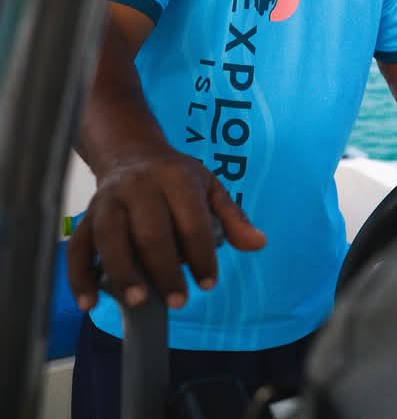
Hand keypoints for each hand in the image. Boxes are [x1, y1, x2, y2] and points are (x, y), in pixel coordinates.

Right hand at [67, 150, 265, 311]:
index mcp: (176, 177)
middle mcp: (139, 186)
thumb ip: (233, 217)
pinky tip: (90, 302)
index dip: (201, 255)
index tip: (208, 283)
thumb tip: (259, 244)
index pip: (191, 221)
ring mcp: (108, 200)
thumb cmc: (177, 177)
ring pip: (110, 238)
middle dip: (165, 270)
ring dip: (124, 273)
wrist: (132, 153)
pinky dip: (80, 276)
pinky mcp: (86, 216)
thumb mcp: (210, 186)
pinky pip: (78, 246)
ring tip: (139, 301)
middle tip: (178, 301)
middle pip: (150, 232)